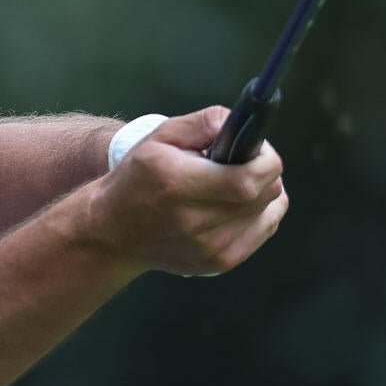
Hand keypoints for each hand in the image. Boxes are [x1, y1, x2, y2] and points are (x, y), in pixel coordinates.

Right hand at [86, 106, 287, 276]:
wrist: (114, 231)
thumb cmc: (138, 177)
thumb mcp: (161, 136)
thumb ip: (205, 122)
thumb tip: (243, 124)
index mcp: (179, 185)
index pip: (247, 179)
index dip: (264, 158)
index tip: (256, 147)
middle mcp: (195, 223)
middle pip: (265, 193)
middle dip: (264, 170)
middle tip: (242, 161)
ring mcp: (209, 248)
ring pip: (270, 210)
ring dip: (262, 191)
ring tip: (234, 183)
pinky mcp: (218, 263)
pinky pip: (265, 230)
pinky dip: (262, 212)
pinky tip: (240, 203)